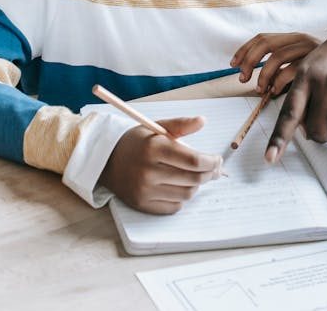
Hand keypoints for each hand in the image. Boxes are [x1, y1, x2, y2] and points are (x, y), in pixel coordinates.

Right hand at [99, 117, 222, 213]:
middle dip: (209, 173)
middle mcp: (149, 172)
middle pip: (193, 179)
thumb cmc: (138, 142)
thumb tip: (202, 121)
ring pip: (186, 194)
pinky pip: (174, 206)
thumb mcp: (157, 127)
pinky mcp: (143, 205)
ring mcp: (145, 191)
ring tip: (198, 175)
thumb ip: (181, 124)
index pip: (193, 160)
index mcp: (154, 149)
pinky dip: (182, 197)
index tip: (218, 159)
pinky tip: (181, 186)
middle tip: (215, 169)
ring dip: (197, 185)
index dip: (211, 161)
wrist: (108, 161)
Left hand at [231, 32, 319, 94]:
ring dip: (263, 75)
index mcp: (294, 37)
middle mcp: (300, 39)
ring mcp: (309, 49)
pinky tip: (276, 92)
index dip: (245, 50)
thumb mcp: (303, 63)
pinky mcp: (317, 62)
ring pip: (277, 56)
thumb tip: (259, 84)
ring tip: (260, 90)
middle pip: (266, 43)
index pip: (263, 37)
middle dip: (250, 60)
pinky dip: (279, 82)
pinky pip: (292, 70)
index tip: (233, 63)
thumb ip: (284, 69)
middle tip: (242, 78)